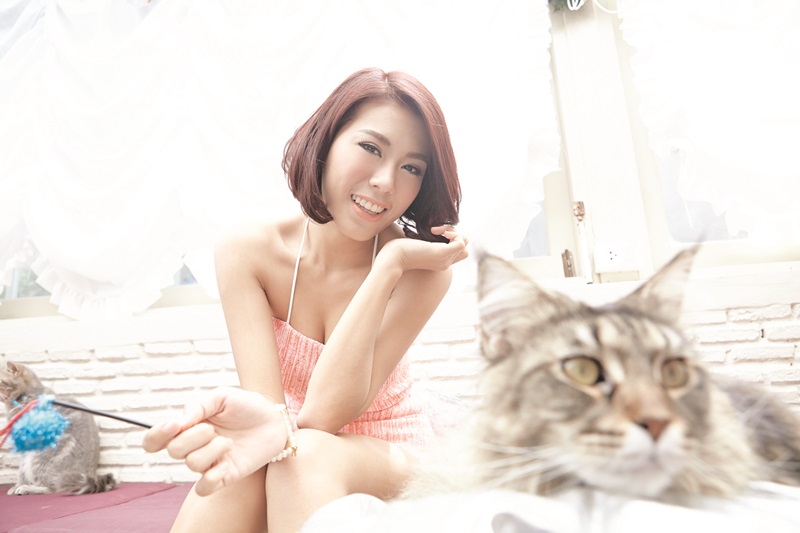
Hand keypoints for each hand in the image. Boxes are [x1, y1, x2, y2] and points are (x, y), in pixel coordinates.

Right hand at [142, 387, 287, 495]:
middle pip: (174, 451)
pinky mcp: (223, 477)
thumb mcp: (222, 396)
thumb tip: (179, 423)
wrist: (274, 419)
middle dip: (194, 437)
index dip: (156, 435)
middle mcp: (193, 447)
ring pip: (192, 464)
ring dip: (212, 449)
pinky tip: (226, 464)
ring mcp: (208, 463)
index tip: (175, 425)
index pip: (154, 440)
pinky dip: (212, 476)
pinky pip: (204, 487)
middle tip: (213, 428)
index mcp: (187, 428)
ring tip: (229, 441)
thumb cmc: (246, 406)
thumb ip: (197, 406)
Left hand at [381, 225, 468, 271]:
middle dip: (454, 234)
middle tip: (435, 230)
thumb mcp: (413, 241)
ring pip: (465, 243)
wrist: (391, 258)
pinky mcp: (443, 253)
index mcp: (438, 260)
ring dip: (454, 232)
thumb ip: (420, 234)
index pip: (457, 250)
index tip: (432, 231)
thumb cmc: (396, 249)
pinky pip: (462, 242)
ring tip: (436, 230)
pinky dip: (452, 233)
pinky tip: (436, 231)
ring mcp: (445, 260)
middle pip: (464, 247)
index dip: (450, 238)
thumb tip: (419, 220)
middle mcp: (444, 263)